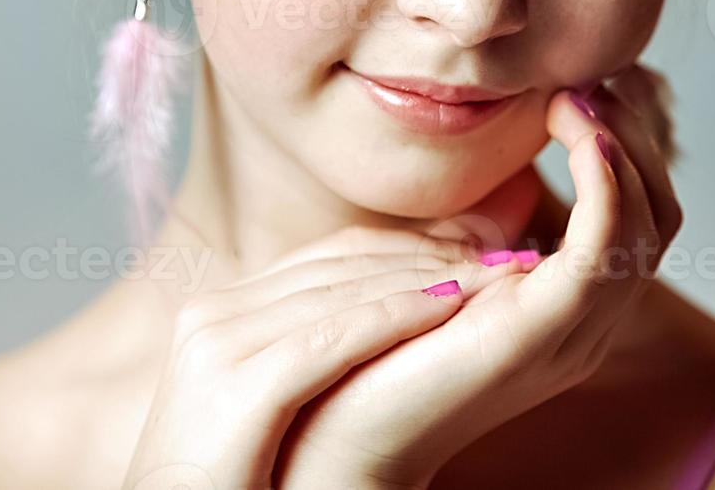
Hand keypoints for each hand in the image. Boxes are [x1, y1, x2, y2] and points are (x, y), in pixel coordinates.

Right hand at [118, 229, 528, 489]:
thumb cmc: (234, 483)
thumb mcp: (269, 404)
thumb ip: (312, 352)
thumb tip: (390, 318)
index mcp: (220, 311)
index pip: (329, 256)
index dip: (410, 248)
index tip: (474, 249)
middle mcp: (213, 314)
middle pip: (340, 264)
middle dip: (430, 257)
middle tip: (501, 256)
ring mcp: (218, 346)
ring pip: (343, 294)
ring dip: (428, 278)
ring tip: (492, 276)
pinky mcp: (236, 389)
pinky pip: (331, 341)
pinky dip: (395, 318)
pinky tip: (449, 307)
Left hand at [275, 62, 682, 488]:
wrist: (333, 439)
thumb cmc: (368, 354)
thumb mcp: (432, 270)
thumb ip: (469, 230)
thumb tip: (497, 178)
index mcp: (562, 307)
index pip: (637, 214)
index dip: (620, 141)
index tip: (577, 85)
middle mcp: (584, 321)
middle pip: (659, 211)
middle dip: (633, 133)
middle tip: (590, 79)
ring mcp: (572, 329)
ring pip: (648, 222)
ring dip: (621, 144)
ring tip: (575, 97)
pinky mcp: (544, 328)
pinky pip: (609, 247)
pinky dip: (607, 182)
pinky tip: (579, 134)